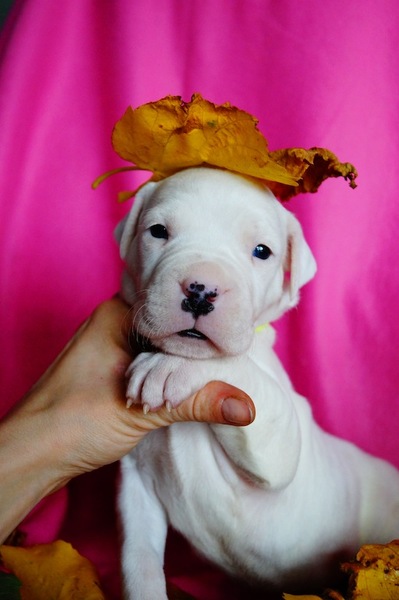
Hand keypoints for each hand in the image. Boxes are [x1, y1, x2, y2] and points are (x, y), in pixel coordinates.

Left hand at [0, 297, 254, 541]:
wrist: (33, 453)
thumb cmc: (73, 421)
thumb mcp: (142, 411)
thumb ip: (197, 402)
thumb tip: (248, 406)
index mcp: (120, 313)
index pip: (177, 308)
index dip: (207, 324)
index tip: (235, 338)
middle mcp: (117, 321)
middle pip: (174, 327)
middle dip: (198, 346)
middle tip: (232, 356)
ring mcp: (116, 344)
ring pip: (165, 347)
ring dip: (183, 364)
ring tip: (217, 371)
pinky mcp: (116, 367)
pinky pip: (154, 361)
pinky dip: (170, 375)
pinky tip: (187, 385)